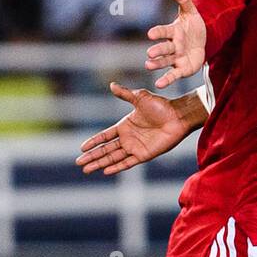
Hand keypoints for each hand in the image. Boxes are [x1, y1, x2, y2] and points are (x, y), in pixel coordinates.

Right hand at [76, 82, 196, 175]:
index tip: (81, 148)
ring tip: (86, 169)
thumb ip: (125, 93)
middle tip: (78, 163)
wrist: (177, 116)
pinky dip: (117, 167)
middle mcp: (128, 138)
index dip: (93, 142)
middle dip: (92, 156)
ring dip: (100, 163)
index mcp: (125, 125)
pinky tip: (105, 171)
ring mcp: (135, 147)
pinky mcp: (144, 155)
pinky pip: (127, 163)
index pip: (104, 136)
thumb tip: (111, 84)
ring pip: (113, 158)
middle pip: (106, 149)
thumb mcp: (140, 97)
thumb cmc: (161, 106)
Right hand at [145, 0, 207, 89]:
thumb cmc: (192, 26)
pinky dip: (166, 79)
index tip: (151, 34)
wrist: (202, 41)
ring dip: (157, 64)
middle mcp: (172, 45)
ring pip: (165, 61)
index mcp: (174, 31)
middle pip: (164, 48)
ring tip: (148, 65)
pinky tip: (159, 84)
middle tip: (150, 53)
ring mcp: (176, 58)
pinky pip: (173, 75)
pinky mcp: (181, 69)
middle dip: (157, 50)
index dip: (158, 32)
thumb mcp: (191, 12)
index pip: (164, 31)